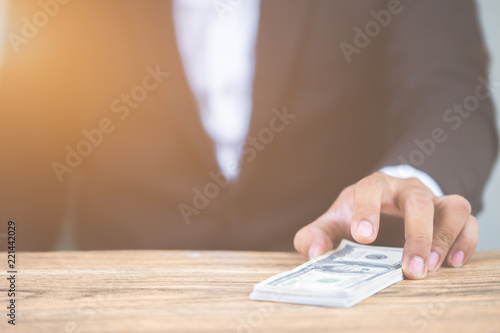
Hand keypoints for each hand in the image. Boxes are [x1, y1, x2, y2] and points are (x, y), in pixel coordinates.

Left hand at [293, 172, 477, 278]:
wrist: (381, 207)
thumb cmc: (356, 217)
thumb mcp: (332, 224)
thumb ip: (314, 236)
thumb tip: (315, 252)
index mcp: (372, 187)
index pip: (370, 188)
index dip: (367, 210)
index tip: (364, 237)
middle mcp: (405, 189)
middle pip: (418, 201)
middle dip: (416, 235)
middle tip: (411, 269)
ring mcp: (431, 199)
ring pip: (452, 207)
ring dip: (445, 238)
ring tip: (432, 267)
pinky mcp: (448, 214)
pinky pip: (468, 221)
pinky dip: (465, 240)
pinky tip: (451, 263)